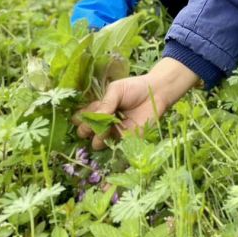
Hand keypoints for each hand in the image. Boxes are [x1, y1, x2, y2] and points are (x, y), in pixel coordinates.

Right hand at [73, 57, 199, 149]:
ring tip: (107, 128)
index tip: (85, 113)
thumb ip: (105, 103)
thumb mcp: (116, 90)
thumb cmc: (134, 88)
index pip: (81, 117)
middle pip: (85, 132)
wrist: (156, 93)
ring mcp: (113, 133)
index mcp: (98, 109)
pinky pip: (114, 148)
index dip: (81, 117)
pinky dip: (111, 145)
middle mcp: (103, 123)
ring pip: (97, 142)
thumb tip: (94, 118)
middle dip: (86, 129)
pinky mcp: (125, 141)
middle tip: (94, 123)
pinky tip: (113, 136)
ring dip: (98, 137)